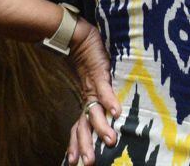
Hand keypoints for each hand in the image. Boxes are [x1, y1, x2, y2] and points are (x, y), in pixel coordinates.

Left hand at [64, 22, 119, 164]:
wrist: (76, 36)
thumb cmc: (88, 58)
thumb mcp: (93, 81)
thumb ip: (99, 95)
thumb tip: (106, 110)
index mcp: (86, 100)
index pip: (80, 127)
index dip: (76, 144)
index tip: (72, 162)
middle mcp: (87, 97)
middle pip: (85, 126)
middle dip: (86, 145)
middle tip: (88, 163)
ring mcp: (93, 86)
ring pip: (94, 112)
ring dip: (101, 128)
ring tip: (111, 141)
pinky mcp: (99, 73)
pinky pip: (105, 90)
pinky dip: (110, 101)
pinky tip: (117, 112)